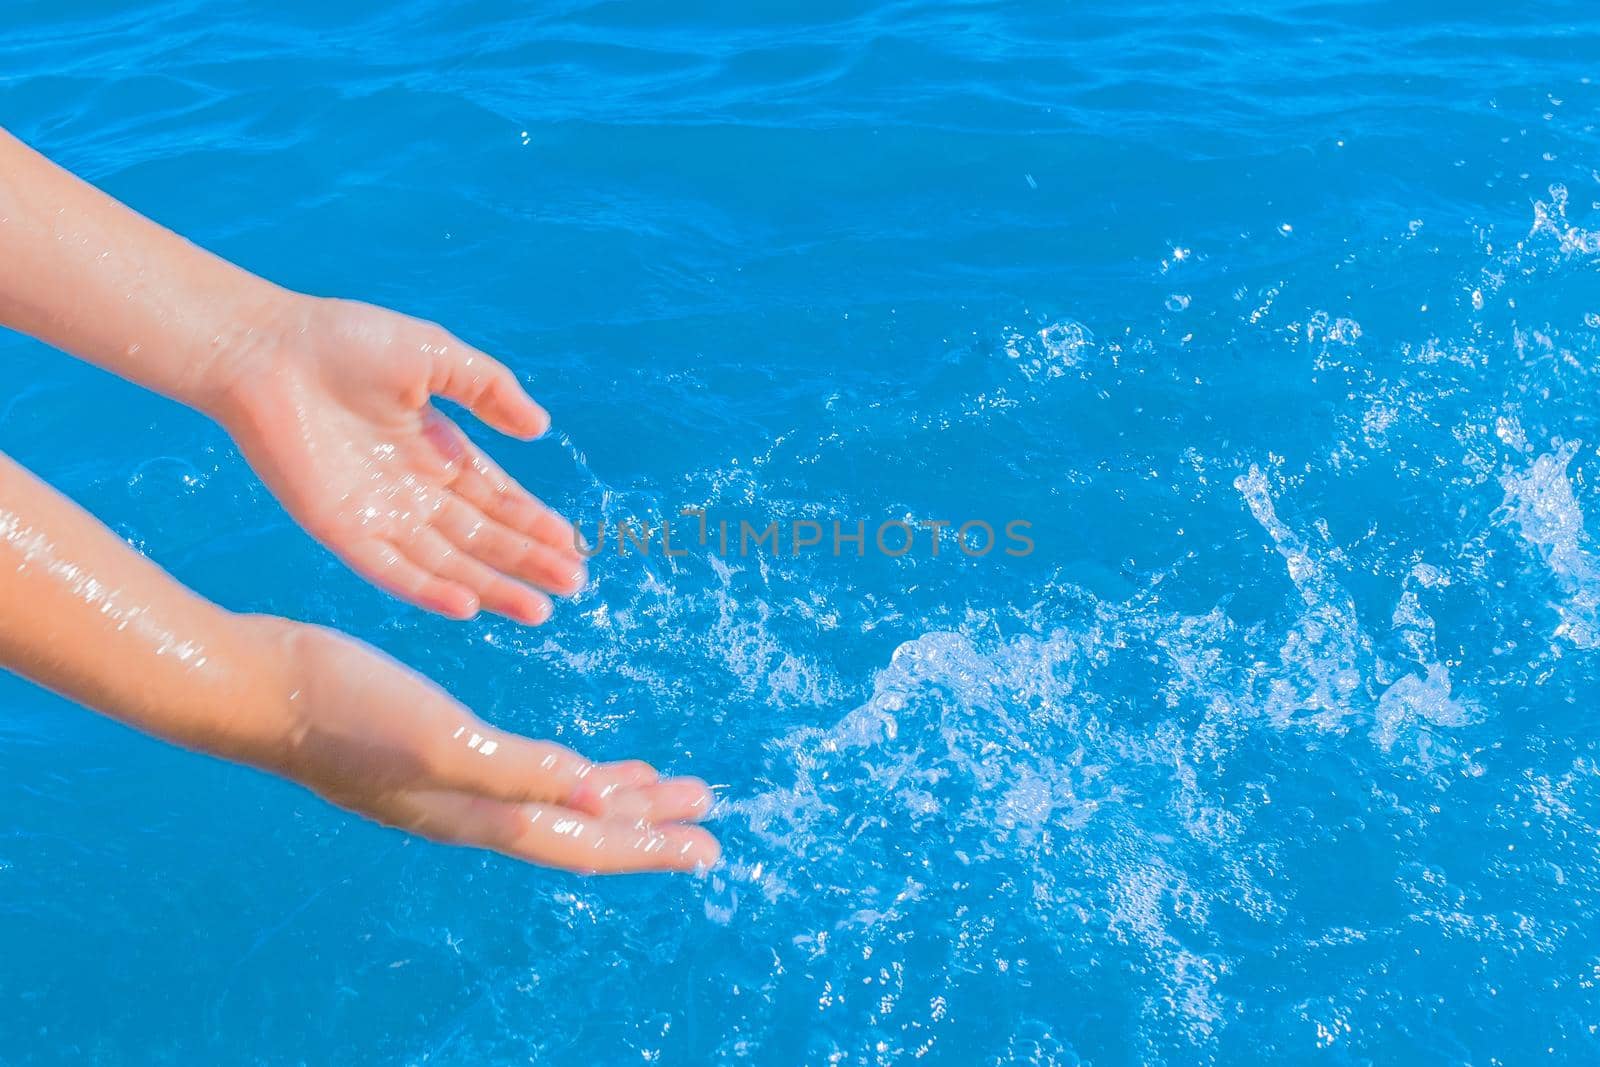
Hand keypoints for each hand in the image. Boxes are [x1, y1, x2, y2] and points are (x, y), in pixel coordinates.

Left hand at [213, 295, 586, 623]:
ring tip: (539, 610)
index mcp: (435, 449)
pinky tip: (468, 607)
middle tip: (573, 584)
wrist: (266, 348)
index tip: (572, 545)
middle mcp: (411, 489)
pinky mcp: (341, 528)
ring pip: (447, 562)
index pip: (495, 497)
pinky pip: (390, 569)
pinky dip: (428, 590)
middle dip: (527, 561)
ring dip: (492, 587)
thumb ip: (490, 389)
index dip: (534, 522)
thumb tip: (540, 428)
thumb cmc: (344, 339)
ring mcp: (377, 513)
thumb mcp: (435, 355)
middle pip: (481, 537)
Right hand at [266, 618, 719, 872]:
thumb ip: (518, 773)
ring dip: (616, 793)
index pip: (586, 843)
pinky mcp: (442, 748)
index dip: (651, 847)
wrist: (264, 687)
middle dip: (650, 822)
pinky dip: (570, 766)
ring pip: (560, 797)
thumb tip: (596, 800)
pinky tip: (582, 757)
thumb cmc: (346, 713)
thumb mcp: (439, 741)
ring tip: (666, 785)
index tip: (710, 848)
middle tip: (708, 812)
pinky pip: (530, 768)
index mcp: (483, 814)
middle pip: (583, 826)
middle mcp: (477, 808)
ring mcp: (457, 782)